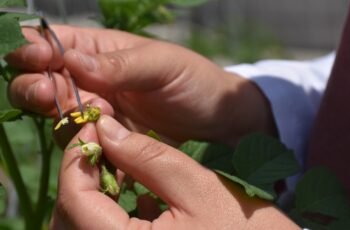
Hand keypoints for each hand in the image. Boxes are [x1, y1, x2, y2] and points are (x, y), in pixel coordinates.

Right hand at [7, 25, 275, 144]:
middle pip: (42, 80)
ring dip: (61, 116)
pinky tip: (96, 141)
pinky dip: (80, 143)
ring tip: (93, 115)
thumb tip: (71, 60)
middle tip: (52, 95)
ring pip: (56, 114)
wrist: (218, 122)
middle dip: (37, 87)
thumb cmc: (195, 82)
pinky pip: (80, 141)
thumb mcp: (162, 65)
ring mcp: (98, 111)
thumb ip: (120, 64)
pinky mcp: (108, 139)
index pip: (53, 43)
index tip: (38, 61)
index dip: (36, 50)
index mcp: (100, 50)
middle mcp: (92, 79)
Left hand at [51, 115, 296, 228]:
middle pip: (70, 217)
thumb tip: (105, 128)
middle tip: (102, 141)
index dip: (78, 158)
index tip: (93, 126)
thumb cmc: (244, 227)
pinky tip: (129, 187)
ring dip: (89, 192)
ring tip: (115, 160)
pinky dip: (104, 209)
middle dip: (80, 175)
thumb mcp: (197, 185)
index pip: (75, 201)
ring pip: (80, 227)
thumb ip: (147, 156)